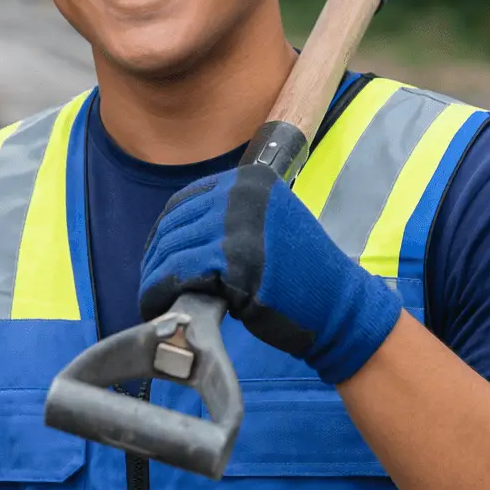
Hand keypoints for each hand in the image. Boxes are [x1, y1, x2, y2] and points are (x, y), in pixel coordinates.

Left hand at [138, 162, 401, 384]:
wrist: (337, 306)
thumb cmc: (301, 273)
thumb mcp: (269, 223)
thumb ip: (229, 217)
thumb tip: (175, 231)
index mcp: (248, 182)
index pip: (183, 203)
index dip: (164, 234)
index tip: (157, 257)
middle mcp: (240, 196)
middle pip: (174, 227)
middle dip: (156, 260)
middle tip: (152, 286)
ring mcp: (237, 226)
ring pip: (172, 252)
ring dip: (154, 280)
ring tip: (152, 300)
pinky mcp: (233, 262)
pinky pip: (179, 275)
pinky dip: (161, 293)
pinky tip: (160, 307)